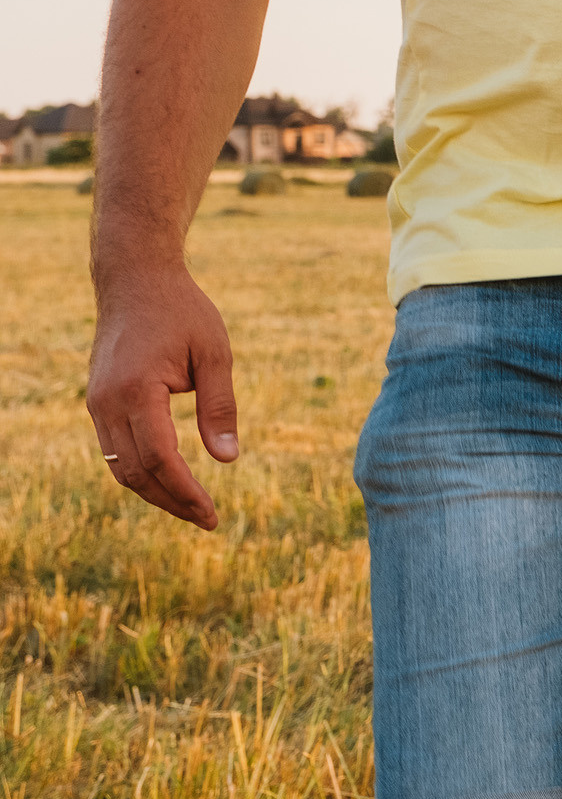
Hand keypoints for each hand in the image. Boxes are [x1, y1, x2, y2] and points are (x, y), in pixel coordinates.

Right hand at [86, 265, 240, 529]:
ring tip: (192, 507)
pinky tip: (170, 480)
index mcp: (137, 390)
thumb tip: (227, 459)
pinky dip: (140, 471)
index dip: (185, 491)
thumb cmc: (182, 311)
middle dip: (171, 501)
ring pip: (119, 466)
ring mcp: (97, 403)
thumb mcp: (214, 353)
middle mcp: (107, 402)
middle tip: (208, 519)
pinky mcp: (98, 401)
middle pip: (135, 472)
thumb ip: (220, 407)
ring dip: (154, 492)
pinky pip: (115, 449)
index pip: (160, 458)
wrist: (135, 279)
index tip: (212, 514)